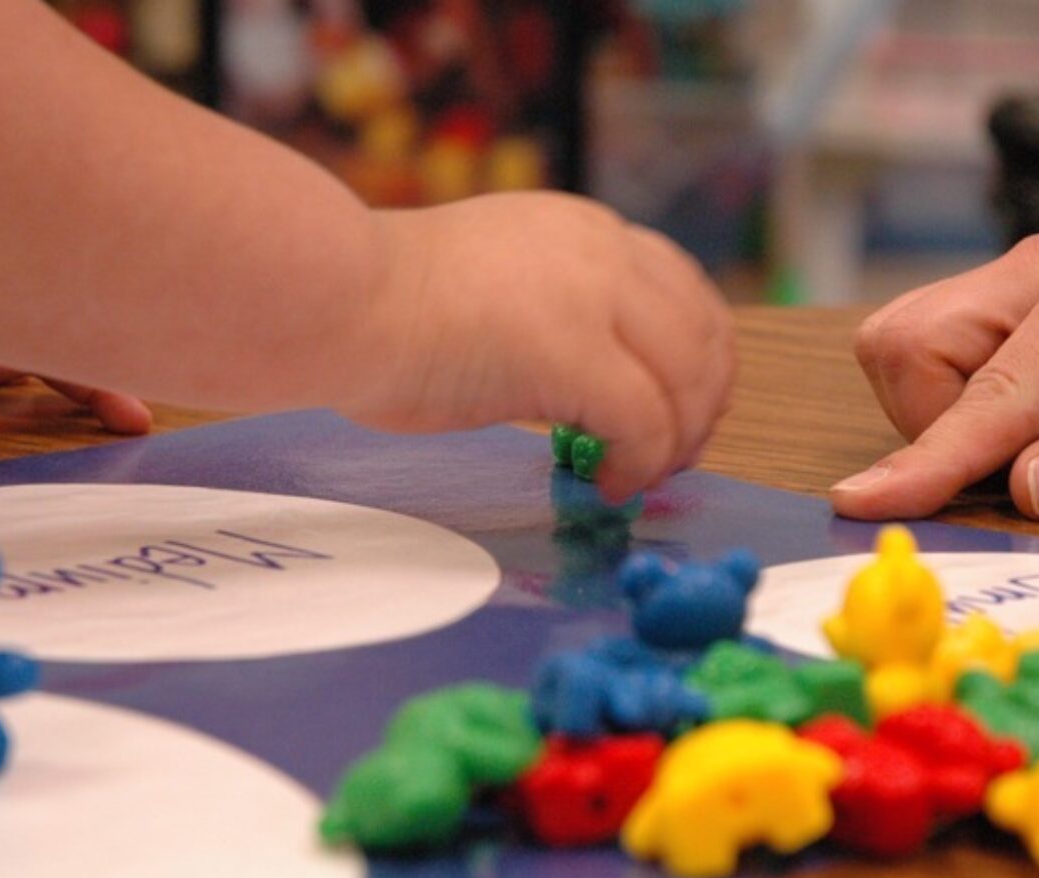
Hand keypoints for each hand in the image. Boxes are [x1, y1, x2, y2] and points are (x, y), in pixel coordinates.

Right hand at [347, 193, 734, 500]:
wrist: (333, 302)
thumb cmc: (382, 309)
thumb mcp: (500, 291)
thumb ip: (558, 319)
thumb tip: (591, 392)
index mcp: (583, 232)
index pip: (684, 292)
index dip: (700, 361)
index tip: (683, 413)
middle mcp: (601, 251)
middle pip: (704, 334)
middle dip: (703, 407)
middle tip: (676, 460)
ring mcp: (591, 296)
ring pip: (689, 379)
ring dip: (678, 441)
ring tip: (641, 477)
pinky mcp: (572, 351)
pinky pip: (645, 422)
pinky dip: (640, 465)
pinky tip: (608, 484)